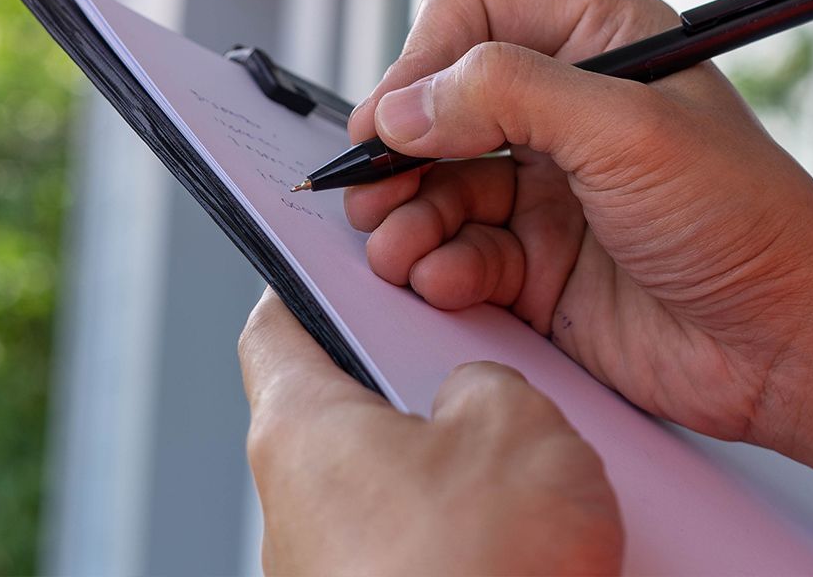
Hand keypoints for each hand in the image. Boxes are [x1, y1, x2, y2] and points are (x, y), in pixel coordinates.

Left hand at [239, 290, 622, 575]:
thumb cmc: (478, 568)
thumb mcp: (516, 421)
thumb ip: (488, 382)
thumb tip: (476, 397)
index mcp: (300, 429)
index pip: (276, 329)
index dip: (312, 286)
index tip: (341, 266)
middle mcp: (293, 507)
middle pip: (348, 414)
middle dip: (423, 391)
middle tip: (488, 373)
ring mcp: (328, 575)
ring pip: (394, 491)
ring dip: (460, 477)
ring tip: (536, 474)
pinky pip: (423, 554)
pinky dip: (471, 541)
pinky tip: (533, 545)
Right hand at [343, 0, 812, 501]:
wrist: (793, 344)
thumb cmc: (745, 218)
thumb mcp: (627, 131)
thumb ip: (508, 97)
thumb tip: (404, 105)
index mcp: (601, 42)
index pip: (471, 20)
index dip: (419, 67)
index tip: (389, 124)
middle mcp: (569, 109)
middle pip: (437, 108)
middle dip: (399, 152)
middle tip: (370, 193)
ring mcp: (552, 192)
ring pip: (436, 187)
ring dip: (406, 218)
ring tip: (400, 249)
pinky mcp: (541, 269)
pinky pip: (459, 254)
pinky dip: (437, 267)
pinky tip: (445, 282)